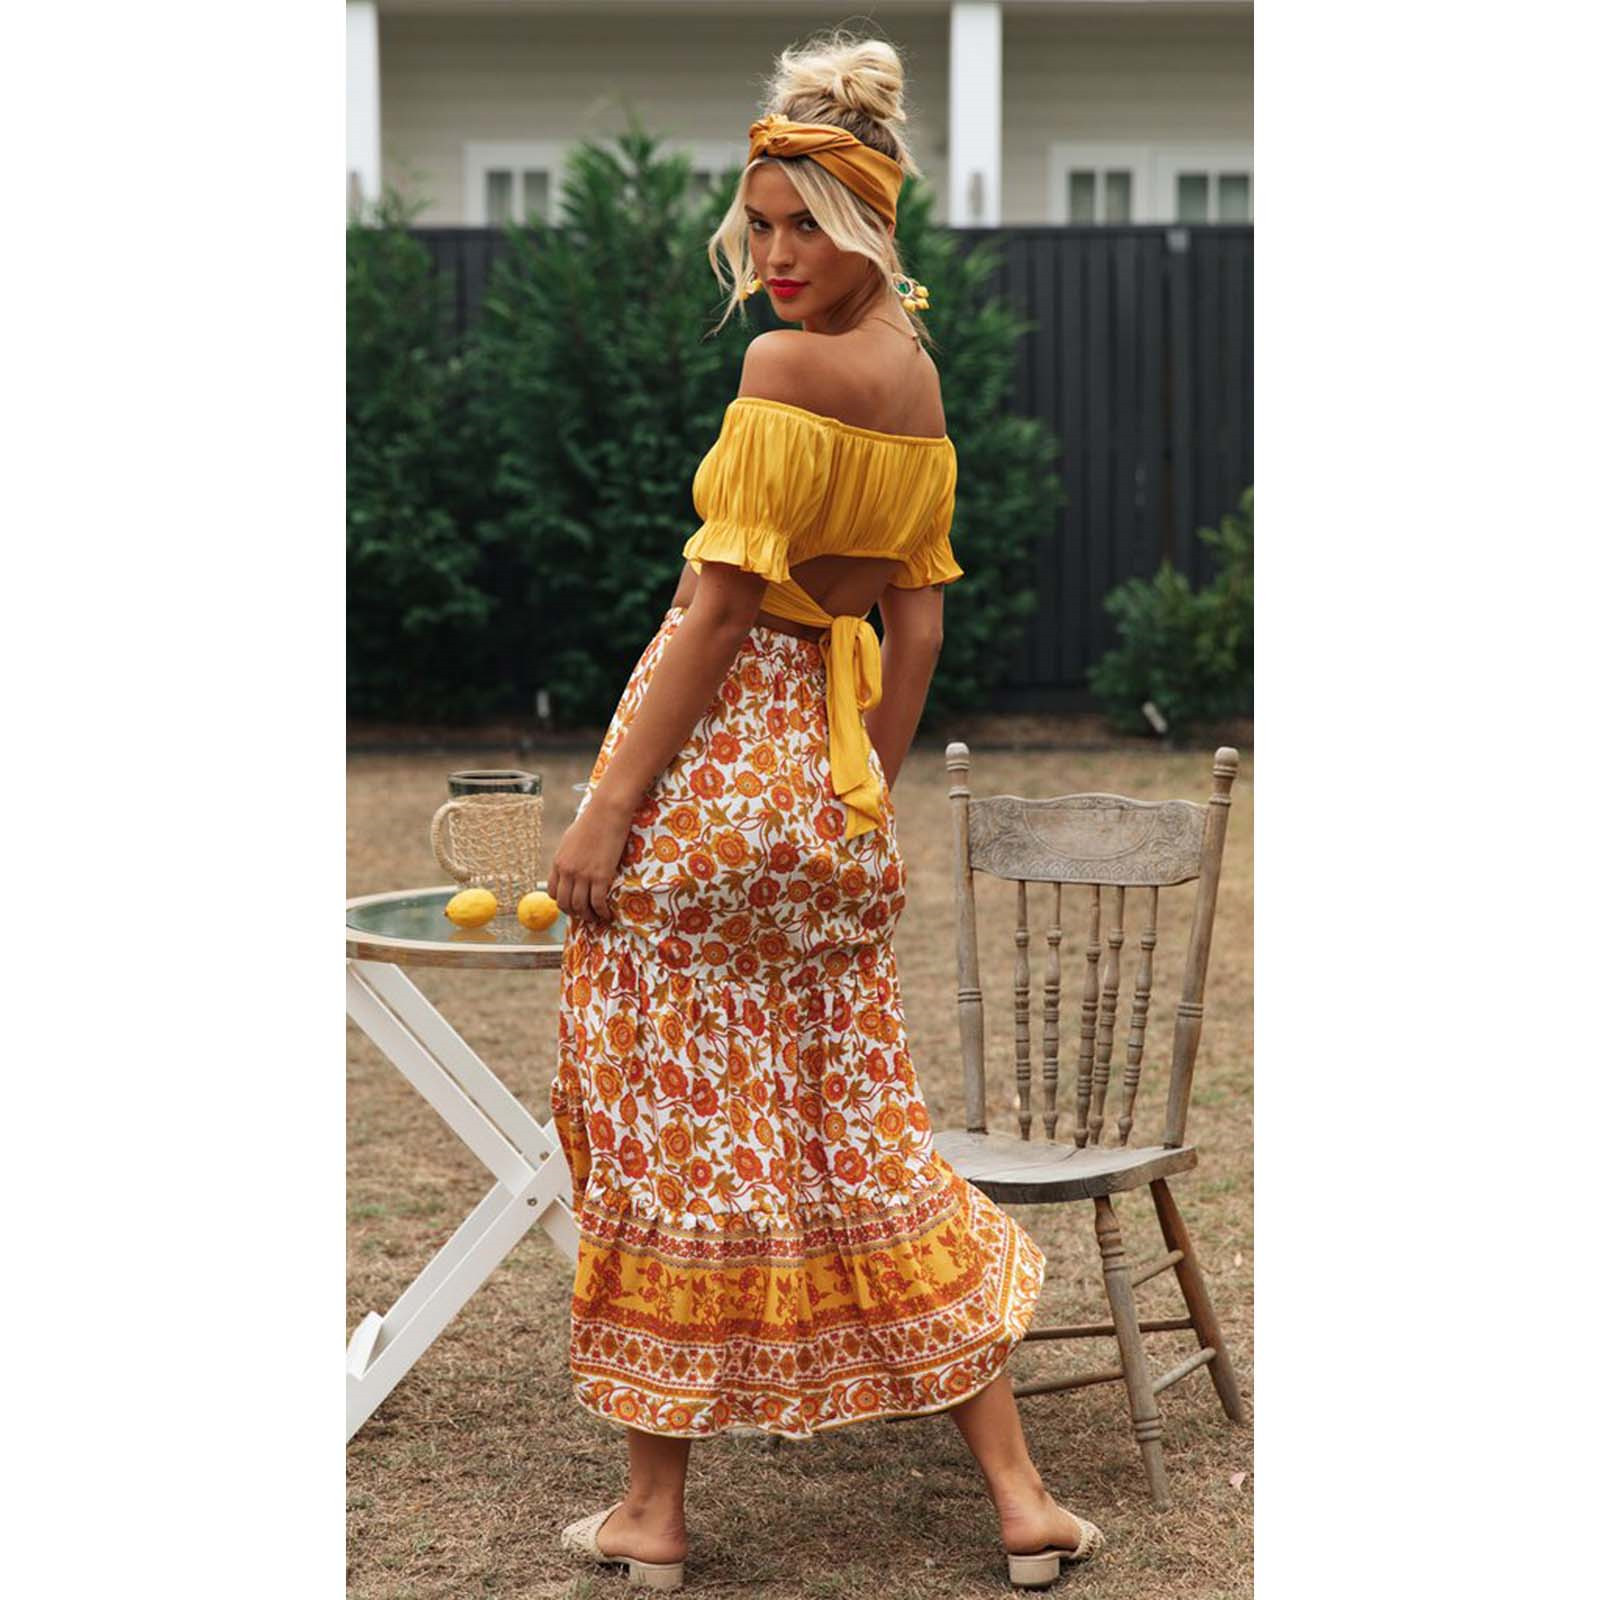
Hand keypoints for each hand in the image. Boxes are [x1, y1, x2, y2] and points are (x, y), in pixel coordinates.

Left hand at [548, 790, 634, 923]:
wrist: (607, 813)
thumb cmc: (592, 822)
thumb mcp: (570, 840)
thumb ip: (568, 857)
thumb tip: (570, 867)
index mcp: (558, 862)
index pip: (552, 892)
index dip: (561, 902)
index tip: (571, 905)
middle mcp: (568, 871)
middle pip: (564, 903)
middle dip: (574, 913)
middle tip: (584, 916)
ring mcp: (583, 875)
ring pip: (580, 906)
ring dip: (588, 916)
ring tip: (596, 917)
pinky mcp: (601, 876)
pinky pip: (597, 902)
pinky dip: (601, 912)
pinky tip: (607, 914)